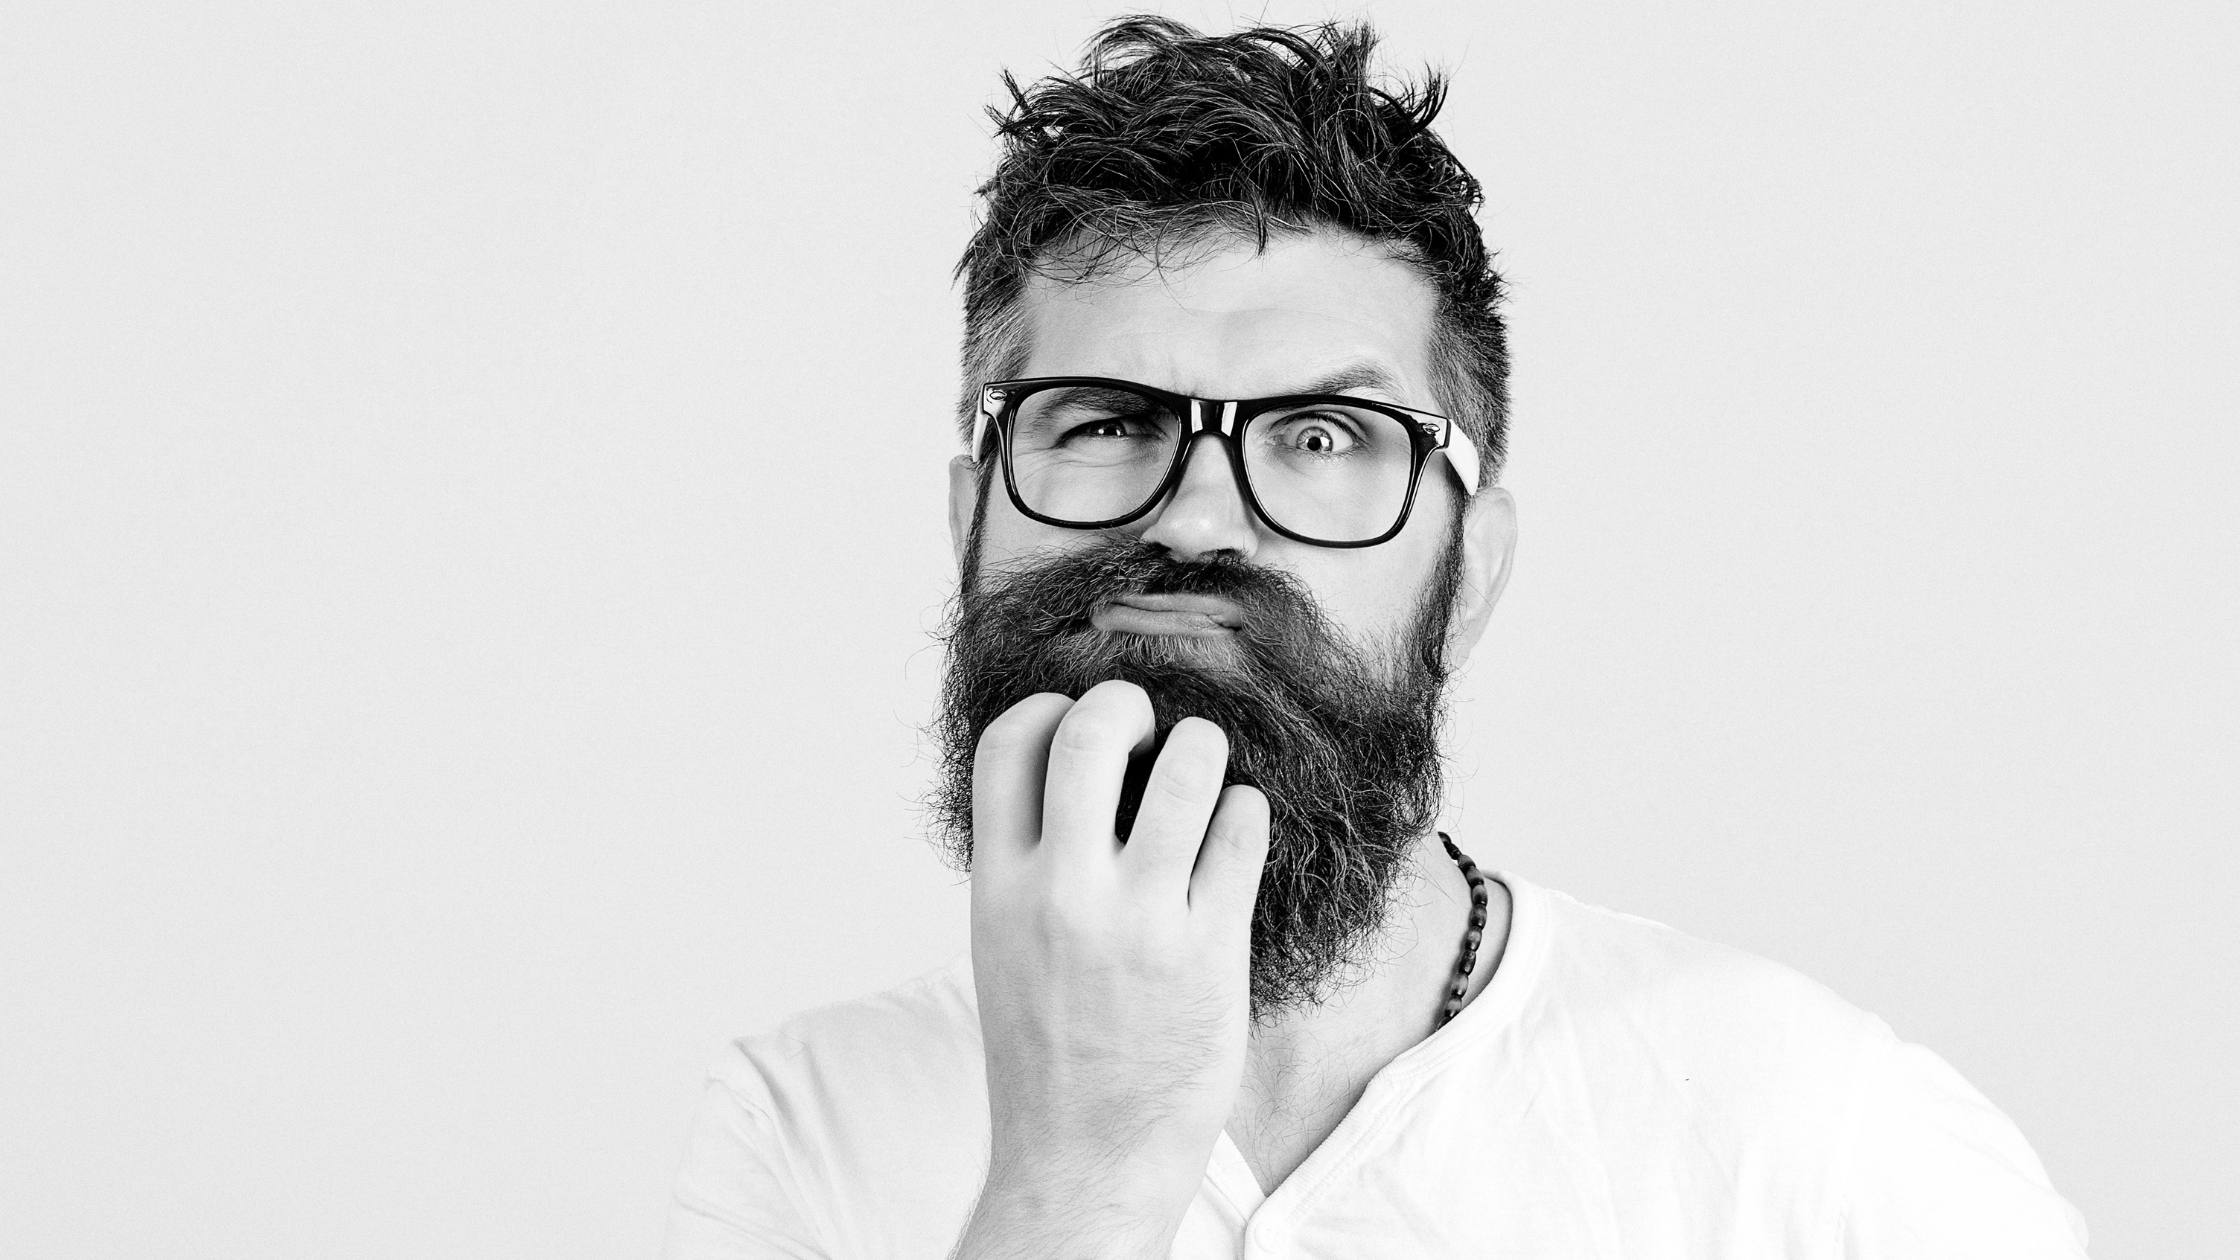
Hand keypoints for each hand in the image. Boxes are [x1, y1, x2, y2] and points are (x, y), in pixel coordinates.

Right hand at [955, 680, 1269, 1259]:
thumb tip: (1075, 781)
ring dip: (1203, 748)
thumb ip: (1027, 867)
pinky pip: (1240, 832)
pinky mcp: (1209, 949)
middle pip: (1091, 731)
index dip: (1047, 709)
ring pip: (1187, 769)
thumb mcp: (1003, 948)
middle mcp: (1063, 894)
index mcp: (998, 888)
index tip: (1076, 718)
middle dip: (1127, 702)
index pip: (1006, 745)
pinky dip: (1245, 813)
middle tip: (1149, 724)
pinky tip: (1236, 829)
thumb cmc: (1048, 1056)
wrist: (1085, 1162)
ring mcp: (1139, 920)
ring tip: (1206, 767)